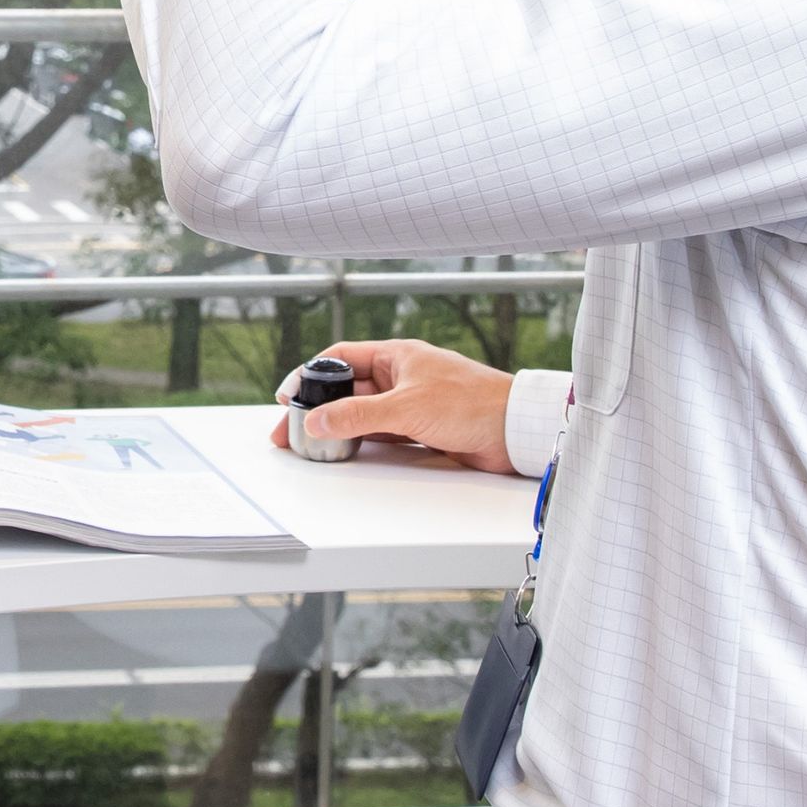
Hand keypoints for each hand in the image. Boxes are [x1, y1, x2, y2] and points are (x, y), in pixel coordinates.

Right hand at [271, 339, 515, 475]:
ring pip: (363, 413)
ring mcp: (411, 402)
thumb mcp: (407, 407)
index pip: (340, 357)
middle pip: (348, 389)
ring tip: (313, 443)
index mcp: (397, 356)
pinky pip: (381, 432)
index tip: (290, 396)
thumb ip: (358, 415)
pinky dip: (362, 440)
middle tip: (294, 430)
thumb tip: (319, 421)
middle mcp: (401, 376)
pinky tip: (346, 450)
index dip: (311, 374)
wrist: (516, 430)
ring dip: (340, 426)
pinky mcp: (422, 427)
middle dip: (320, 408)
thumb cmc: (474, 403)